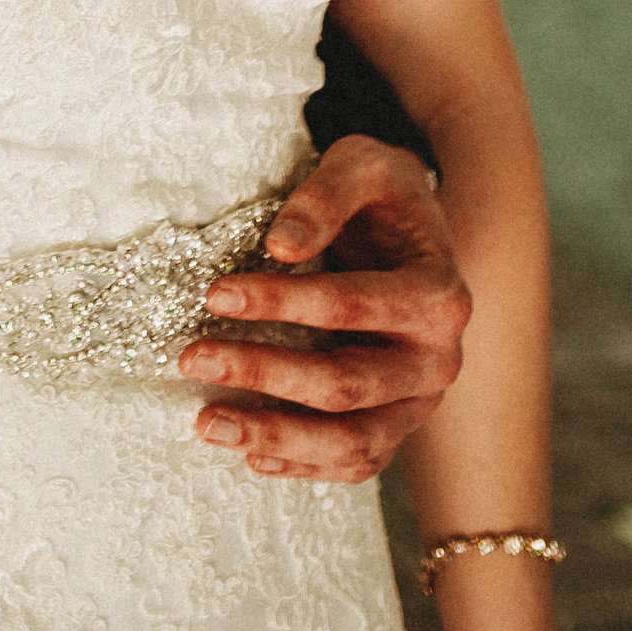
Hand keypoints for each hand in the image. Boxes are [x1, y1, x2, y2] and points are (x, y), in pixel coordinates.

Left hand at [177, 134, 471, 480]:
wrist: (414, 230)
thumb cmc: (383, 194)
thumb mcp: (362, 165)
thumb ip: (325, 198)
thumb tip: (281, 248)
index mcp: (438, 297)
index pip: (350, 306)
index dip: (281, 303)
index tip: (215, 295)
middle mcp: (438, 360)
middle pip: (347, 384)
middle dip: (265, 374)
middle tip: (192, 357)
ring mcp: (419, 402)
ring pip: (353, 443)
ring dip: (277, 439)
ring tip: (207, 423)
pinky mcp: (397, 425)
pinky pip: (354, 463)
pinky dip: (302, 465)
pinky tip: (250, 454)